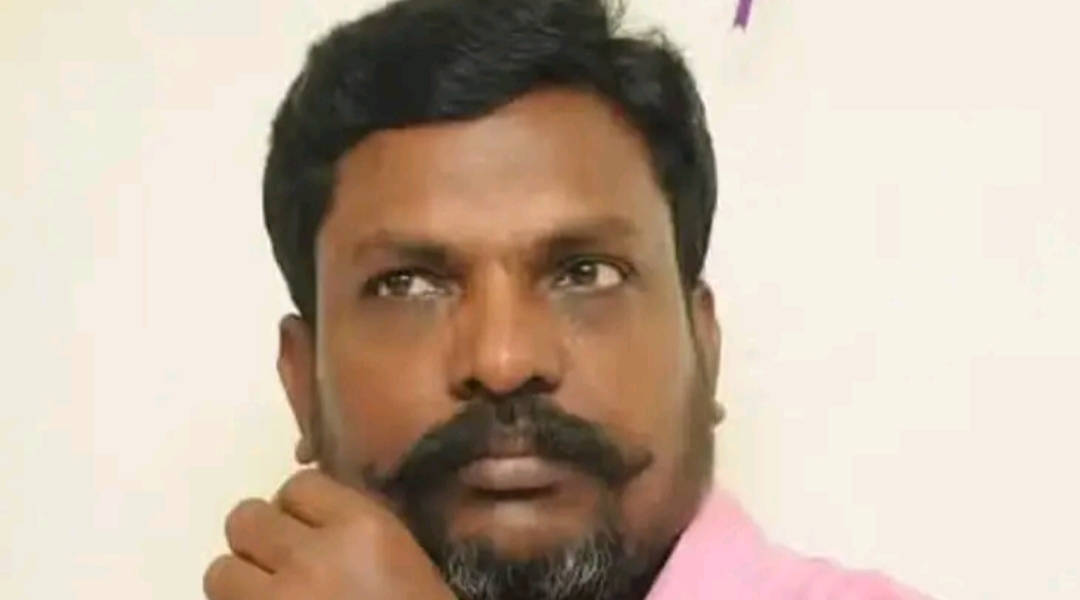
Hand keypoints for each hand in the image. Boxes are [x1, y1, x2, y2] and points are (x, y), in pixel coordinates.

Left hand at [203, 470, 455, 599]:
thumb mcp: (401, 557)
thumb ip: (354, 528)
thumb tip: (305, 519)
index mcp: (361, 528)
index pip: (299, 486)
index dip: (298, 507)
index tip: (307, 528)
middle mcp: (312, 557)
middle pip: (246, 519)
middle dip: (259, 537)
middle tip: (278, 560)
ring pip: (220, 571)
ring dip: (240, 583)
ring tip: (267, 597)